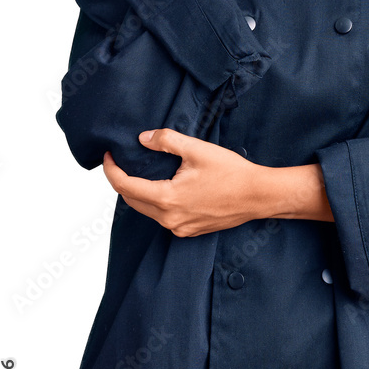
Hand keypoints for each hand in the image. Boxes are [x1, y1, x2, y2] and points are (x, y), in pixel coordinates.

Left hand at [102, 128, 260, 235]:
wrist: (259, 195)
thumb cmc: (232, 172)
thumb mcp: (197, 149)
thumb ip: (166, 141)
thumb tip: (143, 138)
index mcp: (167, 198)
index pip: (124, 186)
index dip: (111, 169)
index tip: (109, 155)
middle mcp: (169, 218)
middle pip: (132, 200)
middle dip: (122, 181)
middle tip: (121, 161)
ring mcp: (179, 228)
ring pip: (147, 210)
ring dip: (140, 192)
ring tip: (143, 172)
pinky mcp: (189, 230)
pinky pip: (163, 217)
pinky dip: (157, 203)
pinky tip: (166, 187)